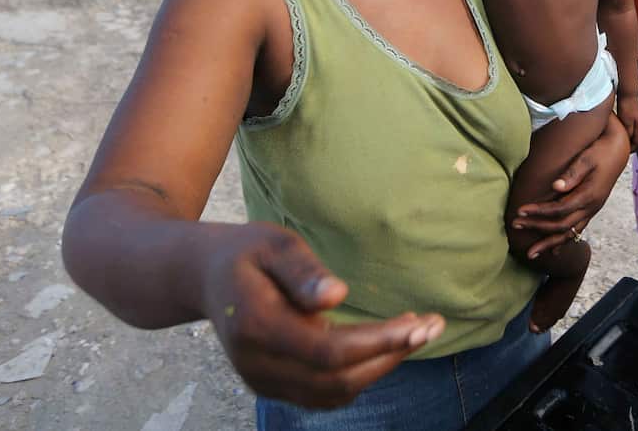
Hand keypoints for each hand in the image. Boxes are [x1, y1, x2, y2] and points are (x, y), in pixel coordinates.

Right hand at [203, 223, 443, 408]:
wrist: (204, 277)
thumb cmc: (246, 252)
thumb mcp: (274, 244)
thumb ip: (303, 272)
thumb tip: (338, 296)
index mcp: (256, 325)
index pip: (328, 351)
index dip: (379, 343)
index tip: (419, 324)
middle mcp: (257, 364)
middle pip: (336, 379)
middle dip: (390, 355)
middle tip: (432, 326)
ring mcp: (262, 381)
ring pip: (334, 392)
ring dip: (381, 367)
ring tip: (416, 332)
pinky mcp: (272, 386)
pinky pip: (324, 393)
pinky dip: (360, 374)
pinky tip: (385, 346)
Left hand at [512, 116, 628, 255]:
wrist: (617, 152)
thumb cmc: (600, 152)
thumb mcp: (587, 158)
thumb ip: (572, 173)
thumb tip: (556, 186)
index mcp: (589, 195)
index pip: (559, 209)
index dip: (538, 212)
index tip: (520, 211)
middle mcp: (591, 207)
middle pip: (561, 226)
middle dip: (537, 228)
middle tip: (515, 226)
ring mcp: (592, 211)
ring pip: (569, 234)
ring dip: (549, 244)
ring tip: (530, 254)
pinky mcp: (591, 210)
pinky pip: (576, 231)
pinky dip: (563, 241)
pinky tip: (553, 250)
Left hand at [616, 97, 637, 151]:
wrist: (627, 92)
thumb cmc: (626, 106)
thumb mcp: (627, 121)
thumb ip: (628, 132)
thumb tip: (627, 142)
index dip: (630, 149)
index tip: (622, 152)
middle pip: (635, 140)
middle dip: (628, 145)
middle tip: (619, 149)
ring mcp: (637, 121)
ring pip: (631, 134)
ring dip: (625, 138)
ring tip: (616, 141)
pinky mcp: (632, 117)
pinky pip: (628, 129)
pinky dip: (623, 132)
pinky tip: (616, 131)